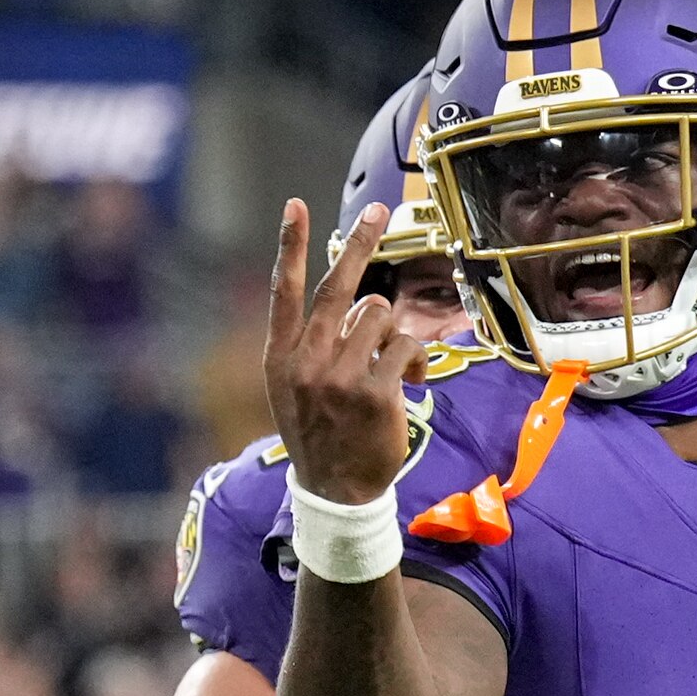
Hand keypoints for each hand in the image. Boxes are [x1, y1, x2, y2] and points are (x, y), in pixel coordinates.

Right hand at [263, 199, 427, 504]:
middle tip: (381, 209)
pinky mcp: (376, 391)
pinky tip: (409, 381)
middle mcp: (308, 360)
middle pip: (341, 285)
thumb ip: (315, 345)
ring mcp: (341, 376)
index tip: (295, 206)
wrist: (336, 489)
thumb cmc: (321, 433)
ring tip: (391, 366)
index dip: (291, 246)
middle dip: (363, 240)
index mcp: (282, 356)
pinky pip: (406, 345)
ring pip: (381, 315)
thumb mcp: (297, 389)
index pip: (284, 290)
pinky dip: (414, 358)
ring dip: (393, 334)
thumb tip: (362, 301)